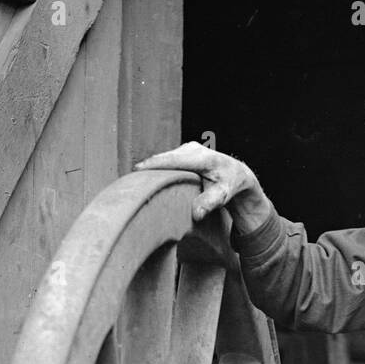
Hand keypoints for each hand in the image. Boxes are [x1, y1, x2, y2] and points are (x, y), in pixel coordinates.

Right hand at [135, 142, 267, 227]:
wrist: (236, 174)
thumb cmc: (229, 186)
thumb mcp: (223, 196)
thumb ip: (210, 203)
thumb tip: (196, 214)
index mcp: (202, 158)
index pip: (174, 160)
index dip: (155, 164)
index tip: (138, 170)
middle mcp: (193, 149)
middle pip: (165, 158)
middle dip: (148, 167)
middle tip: (128, 180)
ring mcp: (187, 149)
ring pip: (165, 159)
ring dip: (151, 168)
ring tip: (133, 180)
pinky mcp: (183, 152)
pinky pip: (167, 160)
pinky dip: (157, 168)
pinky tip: (146, 178)